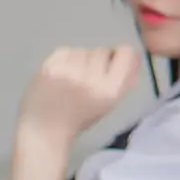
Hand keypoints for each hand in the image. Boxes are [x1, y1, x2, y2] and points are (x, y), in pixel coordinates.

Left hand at [18, 46, 140, 143]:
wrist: (45, 129)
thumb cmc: (80, 119)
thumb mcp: (108, 104)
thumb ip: (124, 81)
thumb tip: (135, 57)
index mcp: (110, 91)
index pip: (126, 53)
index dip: (121, 55)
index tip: (114, 63)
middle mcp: (91, 79)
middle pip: (103, 51)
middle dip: (98, 61)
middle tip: (87, 76)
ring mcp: (69, 72)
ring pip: (83, 50)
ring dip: (80, 60)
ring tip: (72, 76)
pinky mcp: (50, 67)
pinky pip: (65, 50)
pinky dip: (64, 59)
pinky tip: (60, 73)